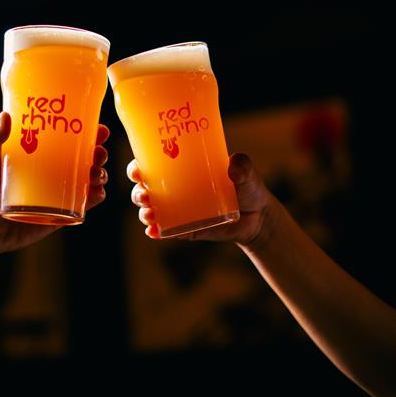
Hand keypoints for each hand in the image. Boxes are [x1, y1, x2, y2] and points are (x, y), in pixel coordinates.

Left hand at [0, 112, 109, 254]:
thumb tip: (5, 116)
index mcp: (43, 152)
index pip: (71, 137)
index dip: (90, 131)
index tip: (99, 128)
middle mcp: (55, 170)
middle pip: (86, 157)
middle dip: (100, 152)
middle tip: (99, 152)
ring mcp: (60, 192)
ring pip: (90, 179)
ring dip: (100, 174)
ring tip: (95, 173)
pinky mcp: (60, 213)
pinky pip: (85, 204)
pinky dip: (96, 197)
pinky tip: (97, 193)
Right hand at [127, 153, 269, 245]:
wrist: (257, 217)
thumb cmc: (247, 187)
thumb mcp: (246, 173)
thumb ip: (242, 166)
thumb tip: (234, 165)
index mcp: (181, 169)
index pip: (152, 165)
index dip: (138, 166)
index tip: (137, 169)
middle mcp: (174, 189)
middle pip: (144, 189)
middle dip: (138, 192)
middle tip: (145, 195)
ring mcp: (177, 210)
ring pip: (150, 210)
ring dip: (144, 212)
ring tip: (150, 214)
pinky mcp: (184, 228)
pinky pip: (165, 231)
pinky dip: (156, 232)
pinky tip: (154, 232)